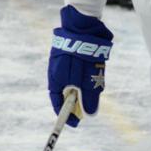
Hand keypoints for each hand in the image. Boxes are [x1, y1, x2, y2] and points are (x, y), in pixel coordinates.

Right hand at [48, 6, 112, 126]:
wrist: (83, 27)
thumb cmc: (84, 57)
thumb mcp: (88, 81)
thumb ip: (89, 98)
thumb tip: (90, 115)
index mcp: (56, 80)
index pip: (57, 103)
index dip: (66, 115)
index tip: (75, 124)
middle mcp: (57, 73)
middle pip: (66, 94)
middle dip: (77, 103)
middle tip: (89, 108)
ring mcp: (63, 63)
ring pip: (73, 82)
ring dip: (83, 89)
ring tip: (94, 85)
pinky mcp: (71, 56)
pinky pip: (76, 72)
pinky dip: (84, 78)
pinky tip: (93, 73)